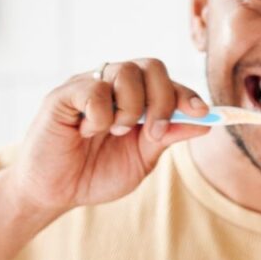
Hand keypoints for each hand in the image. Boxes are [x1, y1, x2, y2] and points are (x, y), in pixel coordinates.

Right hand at [5, 58, 209, 218]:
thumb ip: (168, 137)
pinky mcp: (63, 94)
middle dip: (163, 100)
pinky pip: (94, 88)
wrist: (55, 193)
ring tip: (115, 132)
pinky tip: (87, 132)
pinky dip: (100, 115)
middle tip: (154, 132)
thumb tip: (205, 122)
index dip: (187, 95)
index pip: (168, 82)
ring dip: (131, 109)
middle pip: (152, 66)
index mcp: (135, 97)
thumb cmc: (96, 174)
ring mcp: (88, 85)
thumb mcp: (142, 159)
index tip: (202, 113)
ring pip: (126, 72)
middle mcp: (113, 85)